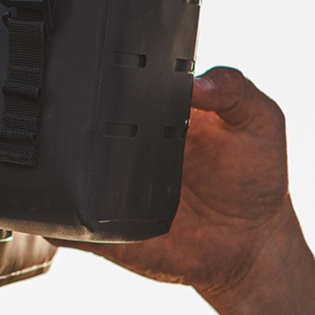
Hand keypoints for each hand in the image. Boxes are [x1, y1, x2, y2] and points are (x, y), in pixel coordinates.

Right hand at [59, 67, 293, 300]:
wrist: (249, 249)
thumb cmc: (256, 178)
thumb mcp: (260, 120)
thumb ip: (234, 90)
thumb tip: (195, 81)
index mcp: (154, 113)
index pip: (119, 84)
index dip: (108, 73)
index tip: (103, 64)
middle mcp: (125, 147)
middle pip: (81, 125)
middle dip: (69, 115)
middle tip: (74, 111)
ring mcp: (109, 188)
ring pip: (61, 171)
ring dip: (54, 166)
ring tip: (56, 157)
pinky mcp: (103, 229)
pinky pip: (66, 225)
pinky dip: (56, 221)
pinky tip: (58, 211)